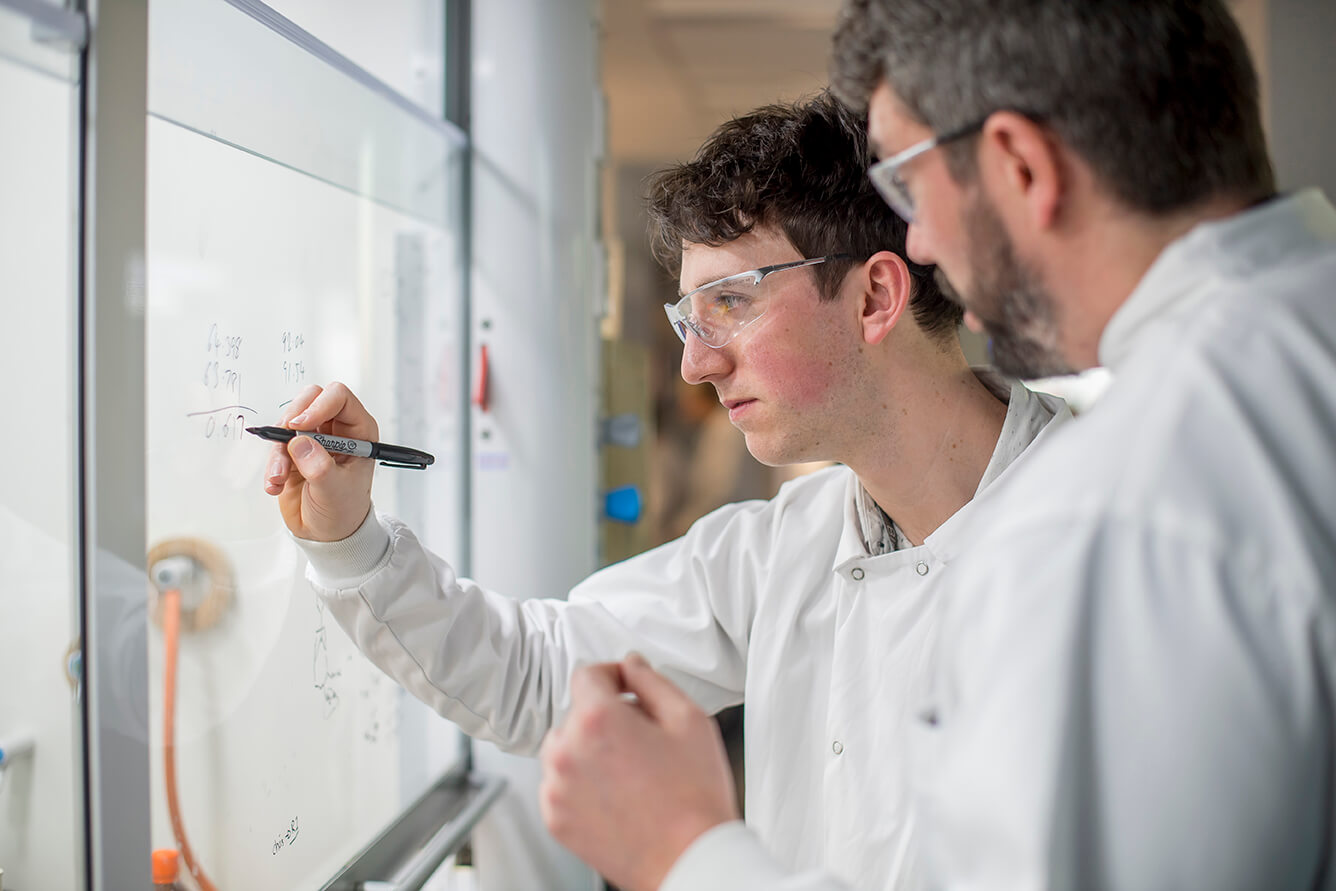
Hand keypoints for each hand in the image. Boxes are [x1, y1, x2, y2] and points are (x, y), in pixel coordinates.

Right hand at [261, 382, 376, 541]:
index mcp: (359, 431)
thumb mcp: (336, 491)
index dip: (319, 405)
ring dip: (278, 449)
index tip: (301, 425)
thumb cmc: (343, 511)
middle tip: (284, 439)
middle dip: (292, 418)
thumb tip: (300, 442)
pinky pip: (274, 445)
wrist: (326, 534)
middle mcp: (336, 429)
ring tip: (279, 477)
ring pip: (288, 421)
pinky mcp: (293, 452)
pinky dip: (271, 464)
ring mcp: (313, 439)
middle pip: (310, 398)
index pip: (339, 397)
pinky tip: (275, 486)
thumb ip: (320, 467)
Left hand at [539, 653, 738, 890]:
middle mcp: (568, 752)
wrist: (690, 860)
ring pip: (564, 749)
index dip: (613, 675)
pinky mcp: (556, 819)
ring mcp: (557, 789)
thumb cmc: (695, 798)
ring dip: (588, 750)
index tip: (626, 687)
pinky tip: (617, 794)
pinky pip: (560, 785)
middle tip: (641, 738)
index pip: (587, 674)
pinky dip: (581, 784)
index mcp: (597, 720)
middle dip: (605, 717)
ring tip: (629, 770)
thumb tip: (632, 666)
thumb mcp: (688, 720)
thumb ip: (652, 682)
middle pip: (576, 714)